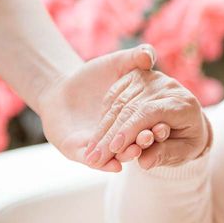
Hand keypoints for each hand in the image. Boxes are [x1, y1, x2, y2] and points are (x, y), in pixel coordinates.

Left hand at [37, 45, 155, 171]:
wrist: (59, 88)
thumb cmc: (94, 75)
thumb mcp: (117, 63)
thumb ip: (135, 58)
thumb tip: (149, 55)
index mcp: (135, 117)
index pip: (147, 123)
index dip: (156, 126)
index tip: (164, 127)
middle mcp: (121, 135)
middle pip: (134, 141)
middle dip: (141, 141)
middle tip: (149, 139)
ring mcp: (100, 145)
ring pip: (116, 154)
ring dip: (127, 155)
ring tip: (133, 154)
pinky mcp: (76, 151)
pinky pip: (92, 162)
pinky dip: (104, 166)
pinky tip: (113, 167)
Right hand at [85, 69, 210, 169]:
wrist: (191, 120)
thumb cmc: (189, 139)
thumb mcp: (185, 152)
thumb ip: (165, 155)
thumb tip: (144, 162)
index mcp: (184, 105)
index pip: (150, 113)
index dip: (130, 130)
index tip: (114, 149)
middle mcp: (168, 87)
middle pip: (132, 108)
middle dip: (111, 134)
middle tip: (95, 158)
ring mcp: (152, 79)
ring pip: (120, 102)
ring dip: (103, 127)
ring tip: (92, 152)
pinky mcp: (137, 76)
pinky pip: (115, 95)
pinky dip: (104, 115)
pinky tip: (97, 136)